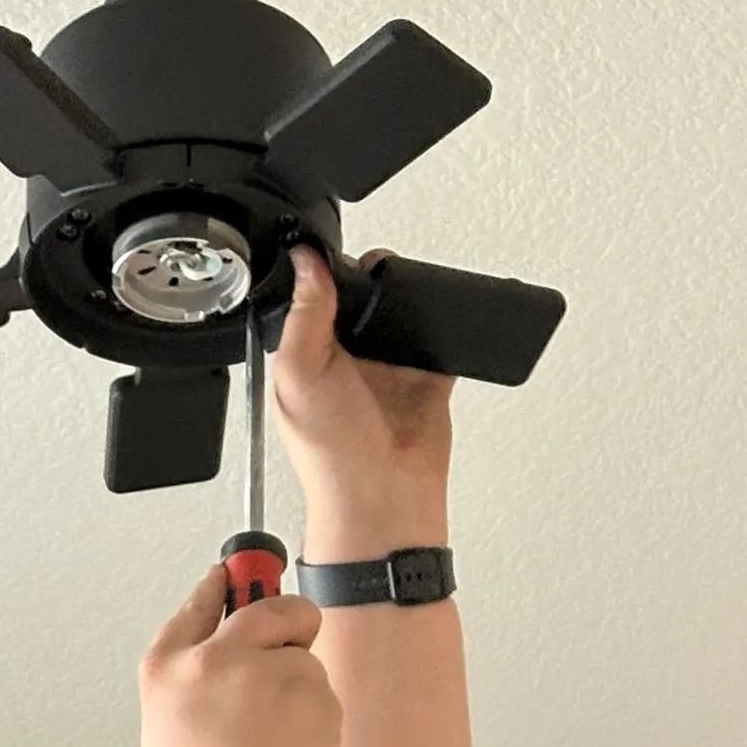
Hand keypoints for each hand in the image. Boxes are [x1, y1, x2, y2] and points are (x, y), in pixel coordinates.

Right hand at [138, 565, 342, 746]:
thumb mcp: (166, 735)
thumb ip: (188, 686)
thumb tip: (212, 663)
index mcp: (165, 671)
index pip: (196, 605)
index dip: (220, 586)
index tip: (232, 571)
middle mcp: (210, 660)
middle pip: (264, 605)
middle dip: (285, 617)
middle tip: (292, 634)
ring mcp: (260, 669)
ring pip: (299, 654)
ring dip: (300, 686)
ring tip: (279, 739)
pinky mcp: (306, 685)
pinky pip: (321, 687)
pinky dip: (317, 713)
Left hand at [271, 246, 454, 515]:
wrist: (384, 496)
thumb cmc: (330, 454)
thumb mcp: (299, 374)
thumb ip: (304, 316)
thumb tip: (305, 264)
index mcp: (307, 354)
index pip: (313, 297)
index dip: (321, 272)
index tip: (331, 250)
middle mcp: (347, 358)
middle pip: (363, 298)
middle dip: (373, 279)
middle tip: (382, 268)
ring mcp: (388, 367)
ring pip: (402, 314)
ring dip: (410, 298)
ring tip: (412, 286)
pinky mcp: (427, 378)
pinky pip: (441, 339)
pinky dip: (448, 326)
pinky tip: (444, 317)